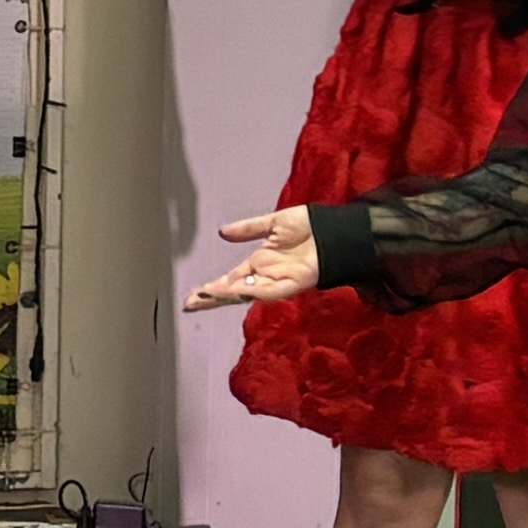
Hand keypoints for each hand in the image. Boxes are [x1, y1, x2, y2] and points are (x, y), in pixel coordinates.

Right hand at [186, 209, 323, 313]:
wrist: (337, 229)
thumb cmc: (311, 226)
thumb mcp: (273, 223)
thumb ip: (248, 229)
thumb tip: (222, 232)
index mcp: (260, 263)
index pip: (230, 279)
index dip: (212, 288)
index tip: (192, 296)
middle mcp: (266, 275)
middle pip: (234, 291)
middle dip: (212, 298)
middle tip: (189, 304)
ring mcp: (279, 281)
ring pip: (247, 293)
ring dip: (227, 295)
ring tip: (205, 297)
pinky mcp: (294, 284)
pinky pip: (269, 290)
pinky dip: (252, 292)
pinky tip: (236, 291)